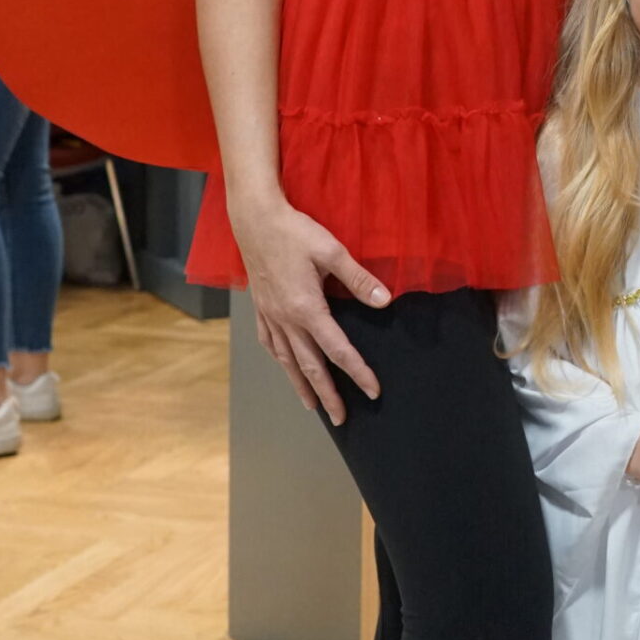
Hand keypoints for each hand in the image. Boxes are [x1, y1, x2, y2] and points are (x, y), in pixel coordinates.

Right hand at [234, 195, 391, 423]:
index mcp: (307, 308)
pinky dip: (281, 361)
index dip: (358, 372)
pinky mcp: (261, 308)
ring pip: (288, 361)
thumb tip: (384, 300)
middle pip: (311, 366)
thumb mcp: (332, 251)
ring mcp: (270, 316)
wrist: (255, 220)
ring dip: (302, 385)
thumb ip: (359, 279)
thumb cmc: (294, 232)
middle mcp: (286, 319)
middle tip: (341, 419)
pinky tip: (286, 367)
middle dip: (328, 395)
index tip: (373, 391)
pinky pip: (271, 344)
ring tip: (313, 406)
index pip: (338, 350)